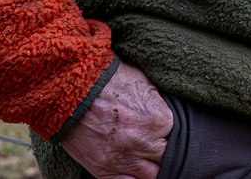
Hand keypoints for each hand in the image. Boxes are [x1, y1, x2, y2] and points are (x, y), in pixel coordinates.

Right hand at [56, 61, 171, 178]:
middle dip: (165, 155)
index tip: (168, 134)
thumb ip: (162, 107)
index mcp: (159, 121)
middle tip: (160, 149)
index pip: (180, 139)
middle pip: (167, 160)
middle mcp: (143, 144)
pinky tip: (137, 172)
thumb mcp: (146, 86)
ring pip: (151, 177)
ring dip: (152, 169)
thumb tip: (174, 119)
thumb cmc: (109, 81)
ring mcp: (122, 160)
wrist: (70, 88)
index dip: (173, 136)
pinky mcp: (102, 170)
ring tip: (149, 161)